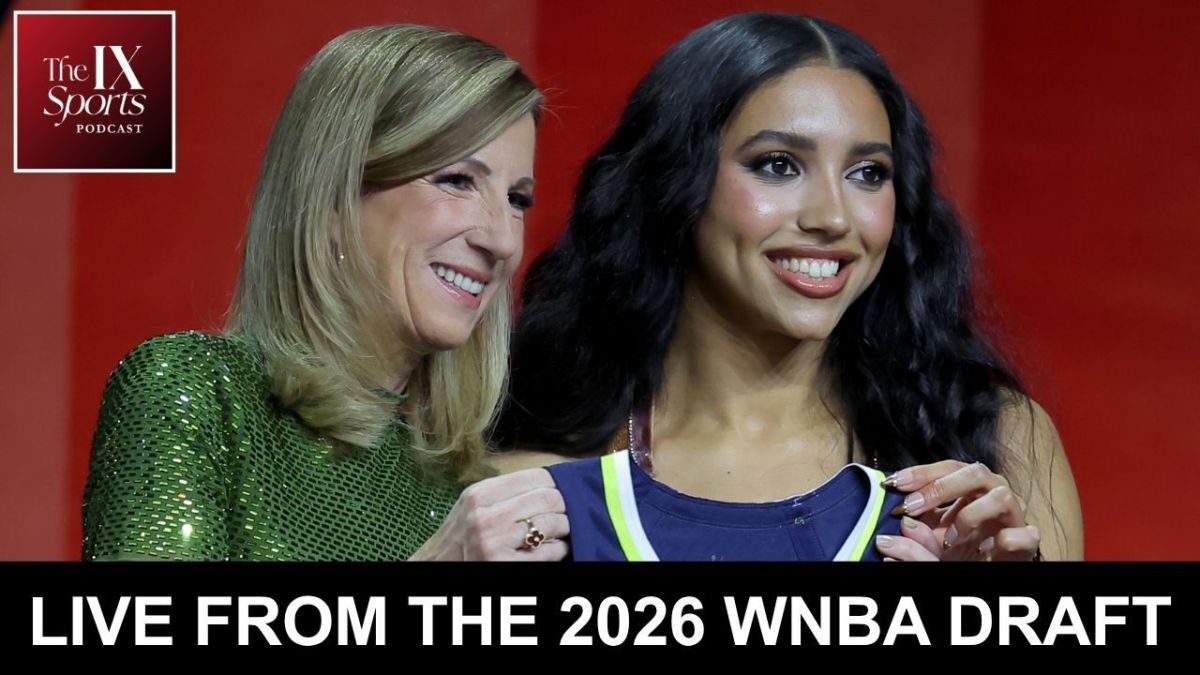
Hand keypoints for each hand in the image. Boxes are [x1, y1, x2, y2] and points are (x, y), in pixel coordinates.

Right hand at [409, 468, 568, 560]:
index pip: (534, 477)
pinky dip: (558, 549)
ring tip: (558, 531)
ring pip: (551, 523)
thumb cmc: (461, 537)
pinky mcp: (504, 565)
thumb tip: (549, 482)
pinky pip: (549, 552)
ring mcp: (494, 542)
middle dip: (563, 506)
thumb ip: (504, 492)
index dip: (555, 484)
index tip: (562, 490)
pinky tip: (553, 549)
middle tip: (564, 512)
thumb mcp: (473, 505)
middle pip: (547, 499)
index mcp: (479, 494)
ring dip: (563, 527)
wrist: (437, 568)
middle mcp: (485, 516)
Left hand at [875, 460, 1039, 561]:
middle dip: (941, 487)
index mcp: (974, 486)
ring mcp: (1015, 516)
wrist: (989, 569)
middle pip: (977, 472)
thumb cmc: (962, 548)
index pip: (950, 467)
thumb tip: (901, 520)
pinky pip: (1025, 533)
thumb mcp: (933, 534)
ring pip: (1003, 496)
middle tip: (911, 507)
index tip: (894, 484)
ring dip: (970, 515)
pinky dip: (1004, 540)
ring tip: (950, 538)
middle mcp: (996, 493)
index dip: (922, 472)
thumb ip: (918, 522)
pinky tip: (985, 550)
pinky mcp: (1029, 541)